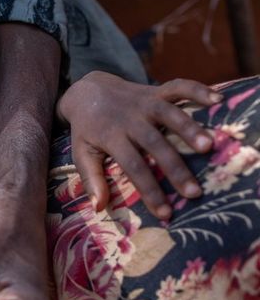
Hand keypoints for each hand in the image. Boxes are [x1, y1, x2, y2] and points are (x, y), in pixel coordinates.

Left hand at [57, 71, 220, 218]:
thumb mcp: (81, 153)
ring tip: (208, 147)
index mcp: (112, 137)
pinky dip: (197, 89)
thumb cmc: (87, 129)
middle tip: (194, 192)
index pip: (133, 166)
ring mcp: (145, 103)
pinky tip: (217, 99)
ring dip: (190, 128)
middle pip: (155, 144)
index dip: (149, 189)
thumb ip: (91, 178)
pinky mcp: (156, 91)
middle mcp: (130, 119)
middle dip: (175, 168)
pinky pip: (178, 87)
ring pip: (170, 114)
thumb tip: (99, 207)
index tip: (165, 212)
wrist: (87, 91)